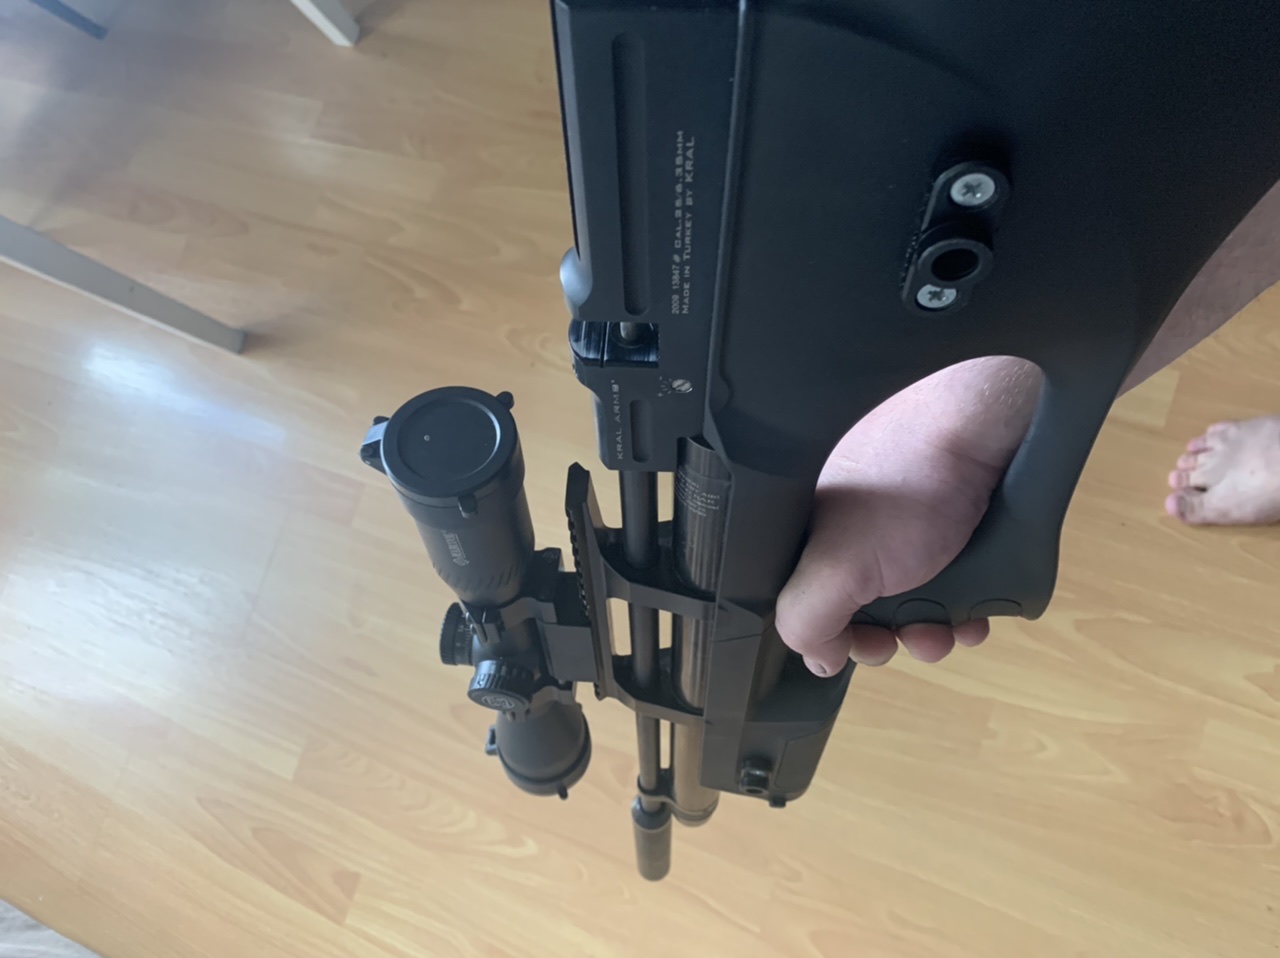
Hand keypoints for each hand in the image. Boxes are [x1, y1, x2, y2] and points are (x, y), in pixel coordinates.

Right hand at [775, 357, 1041, 674]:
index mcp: (814, 532)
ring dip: (936, 630)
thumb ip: (807, 618)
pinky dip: (968, 607)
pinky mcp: (960, 525)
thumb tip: (816, 657)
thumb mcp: (835, 564)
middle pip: (865, 608)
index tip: (863, 645)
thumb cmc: (903, 486)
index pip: (809, 600)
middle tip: (915, 639)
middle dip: (893, 637)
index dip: (835, 634)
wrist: (983, 426)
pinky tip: (979, 613)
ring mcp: (910, 526)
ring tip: (955, 629)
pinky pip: (959, 583)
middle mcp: (856, 529)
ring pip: (917, 601)